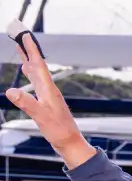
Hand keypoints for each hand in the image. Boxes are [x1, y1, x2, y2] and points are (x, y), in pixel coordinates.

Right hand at [4, 32, 94, 168]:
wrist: (71, 144)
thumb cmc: (60, 132)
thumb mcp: (41, 117)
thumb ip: (27, 104)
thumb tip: (11, 90)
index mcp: (49, 91)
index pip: (38, 66)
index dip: (32, 50)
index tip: (26, 36)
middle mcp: (49, 90)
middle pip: (37, 66)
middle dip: (28, 51)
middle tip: (20, 37)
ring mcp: (48, 96)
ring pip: (36, 74)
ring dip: (28, 61)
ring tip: (21, 52)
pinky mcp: (47, 103)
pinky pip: (36, 83)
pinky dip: (30, 75)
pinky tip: (27, 74)